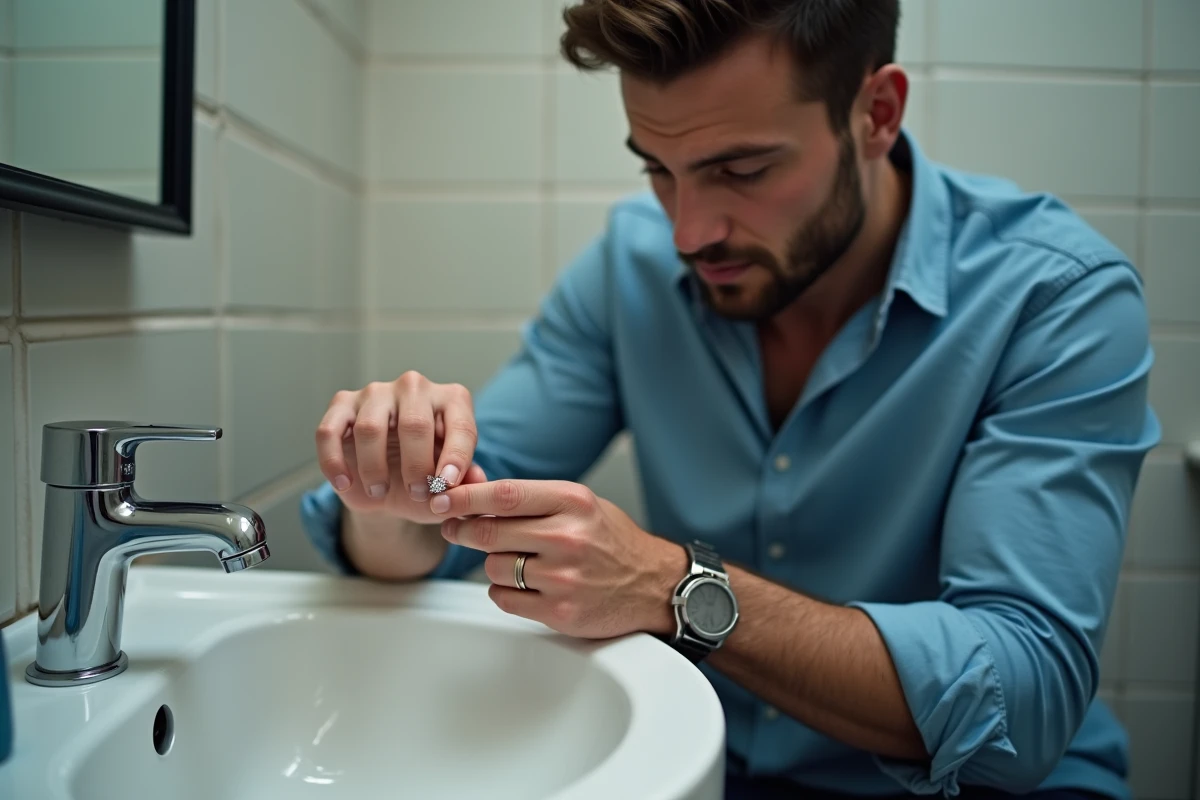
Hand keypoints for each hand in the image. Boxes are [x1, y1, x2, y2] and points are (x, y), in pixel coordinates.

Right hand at [315, 371, 487, 524]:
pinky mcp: (342, 404)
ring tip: (380, 492)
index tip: (446, 484)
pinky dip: (334, 462)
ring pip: (370, 428)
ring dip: (375, 468)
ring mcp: (376, 392)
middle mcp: (415, 387)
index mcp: (452, 401)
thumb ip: (467, 483)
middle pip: (414, 424)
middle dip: (416, 466)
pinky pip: (329, 431)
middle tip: (417, 494)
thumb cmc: (426, 478)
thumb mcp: (449, 487)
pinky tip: (345, 484)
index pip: (460, 426)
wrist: (387, 484)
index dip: (455, 457)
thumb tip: (477, 480)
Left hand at [430, 479, 687, 638]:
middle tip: (456, 528)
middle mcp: (568, 537)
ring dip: (494, 565)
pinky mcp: (560, 610)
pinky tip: (526, 585)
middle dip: (464, 530)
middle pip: (489, 532)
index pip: (505, 494)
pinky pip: (504, 599)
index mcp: (573, 502)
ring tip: (520, 562)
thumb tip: (473, 499)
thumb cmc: (612, 541)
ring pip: (493, 568)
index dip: (464, 496)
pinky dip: (505, 592)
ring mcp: (564, 577)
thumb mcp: (581, 505)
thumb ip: (533, 501)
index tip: (440, 497)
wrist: (654, 585)